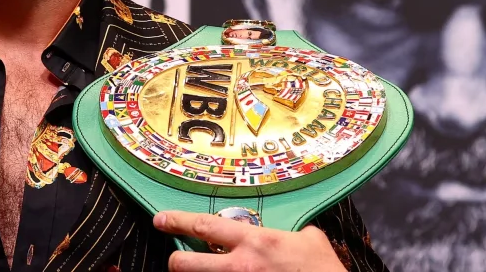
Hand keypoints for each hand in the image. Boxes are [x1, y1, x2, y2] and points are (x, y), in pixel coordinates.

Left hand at [154, 210, 347, 271]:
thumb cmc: (324, 269)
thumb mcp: (309, 241)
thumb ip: (290, 233)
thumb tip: (291, 233)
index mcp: (254, 242)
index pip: (204, 226)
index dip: (177, 221)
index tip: (161, 219)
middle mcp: (240, 267)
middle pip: (185, 264)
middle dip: (175, 261)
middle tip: (176, 259)